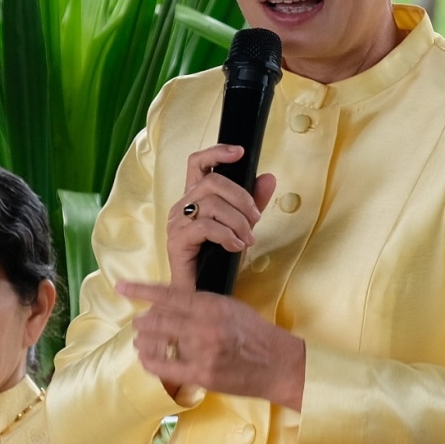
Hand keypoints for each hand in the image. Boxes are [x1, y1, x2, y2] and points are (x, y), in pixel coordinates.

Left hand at [119, 281, 305, 409]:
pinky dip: (151, 361)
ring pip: (158, 343)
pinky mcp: (202, 374)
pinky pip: (165, 368)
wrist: (278, 364)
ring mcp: (202, 351)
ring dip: (144, 341)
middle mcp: (205, 326)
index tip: (121, 286)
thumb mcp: (229, 308)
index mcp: (212, 304)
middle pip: (158, 319)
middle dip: (143, 321)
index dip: (141, 290)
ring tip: (141, 340)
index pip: (168, 294)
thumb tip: (169, 302)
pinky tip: (146, 358)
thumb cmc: (255, 334)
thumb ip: (201, 304)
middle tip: (138, 321)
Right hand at [165, 144, 275, 286]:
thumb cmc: (218, 260)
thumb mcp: (242, 226)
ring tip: (247, 238)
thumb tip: (268, 177)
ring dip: (238, 221)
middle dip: (241, 198)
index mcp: (195, 197)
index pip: (198, 163)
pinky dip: (227, 235)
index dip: (217, 152)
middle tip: (255, 218)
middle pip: (212, 182)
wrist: (204, 292)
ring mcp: (177, 222)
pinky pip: (206, 226)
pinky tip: (235, 246)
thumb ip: (253, 202)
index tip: (239, 152)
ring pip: (212, 204)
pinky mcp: (176, 240)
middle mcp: (182, 205)